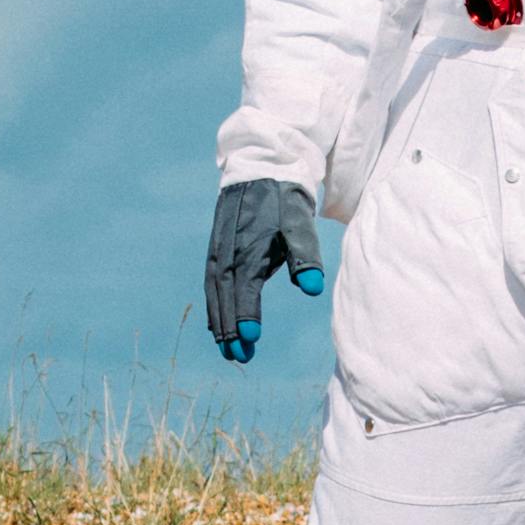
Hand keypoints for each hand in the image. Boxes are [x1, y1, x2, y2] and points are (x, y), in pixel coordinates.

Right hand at [205, 181, 327, 358]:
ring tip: (228, 350)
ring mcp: (218, 251)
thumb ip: (305, 255)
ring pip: (214, 294)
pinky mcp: (216, 249)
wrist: (260, 167)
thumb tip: (313, 287)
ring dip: (220, 322)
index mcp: (247, 249)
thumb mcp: (299, 222)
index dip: (245, 315)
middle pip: (224, 298)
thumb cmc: (284, 198)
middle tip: (238, 358)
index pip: (244, 289)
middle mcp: (227, 253)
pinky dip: (214, 306)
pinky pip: (211, 284)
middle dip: (229, 329)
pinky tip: (218, 325)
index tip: (251, 339)